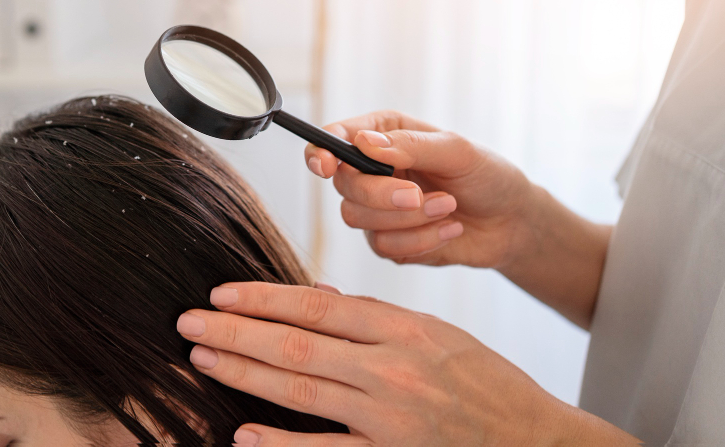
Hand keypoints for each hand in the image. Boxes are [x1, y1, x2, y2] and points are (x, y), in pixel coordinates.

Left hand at [177, 282, 639, 445]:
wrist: (537, 440)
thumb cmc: (486, 382)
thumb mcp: (438, 333)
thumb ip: (376, 322)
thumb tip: (315, 306)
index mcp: (404, 327)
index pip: (316, 306)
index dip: (262, 298)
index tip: (222, 293)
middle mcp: (392, 369)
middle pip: (295, 346)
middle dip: (235, 332)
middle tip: (189, 322)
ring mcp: (389, 418)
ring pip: (300, 391)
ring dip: (243, 373)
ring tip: (202, 358)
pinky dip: (281, 444)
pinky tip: (242, 434)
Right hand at [305, 110, 538, 270]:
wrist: (512, 222)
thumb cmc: (487, 176)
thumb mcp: (456, 151)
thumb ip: (411, 146)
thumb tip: (364, 143)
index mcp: (382, 135)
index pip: (333, 139)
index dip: (320, 152)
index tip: (326, 165)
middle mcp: (372, 169)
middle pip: (343, 185)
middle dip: (380, 195)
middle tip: (418, 196)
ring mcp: (376, 208)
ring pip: (356, 218)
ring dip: (407, 219)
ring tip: (447, 208)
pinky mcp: (388, 241)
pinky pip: (383, 247)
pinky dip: (420, 241)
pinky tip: (449, 229)